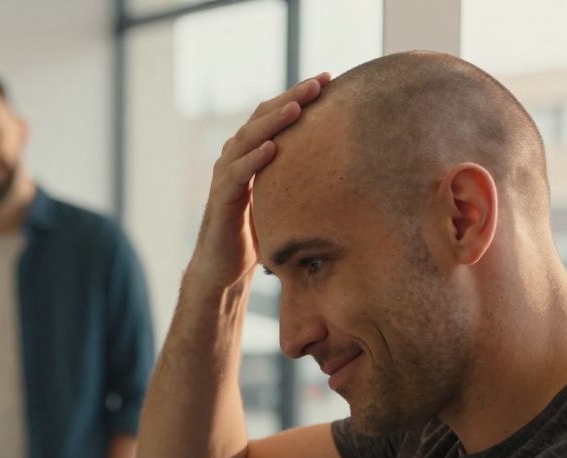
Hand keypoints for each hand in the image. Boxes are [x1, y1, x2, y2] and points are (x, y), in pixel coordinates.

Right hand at [184, 73, 330, 294]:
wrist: (223, 268)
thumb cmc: (255, 233)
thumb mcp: (282, 199)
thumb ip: (299, 179)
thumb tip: (345, 168)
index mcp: (250, 153)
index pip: (273, 115)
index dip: (297, 95)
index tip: (328, 80)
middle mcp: (235, 157)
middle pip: (261, 117)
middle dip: (290, 98)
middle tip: (318, 84)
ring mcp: (225, 176)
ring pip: (247, 139)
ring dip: (272, 122)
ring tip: (296, 108)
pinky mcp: (221, 200)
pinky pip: (236, 174)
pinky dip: (253, 160)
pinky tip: (272, 148)